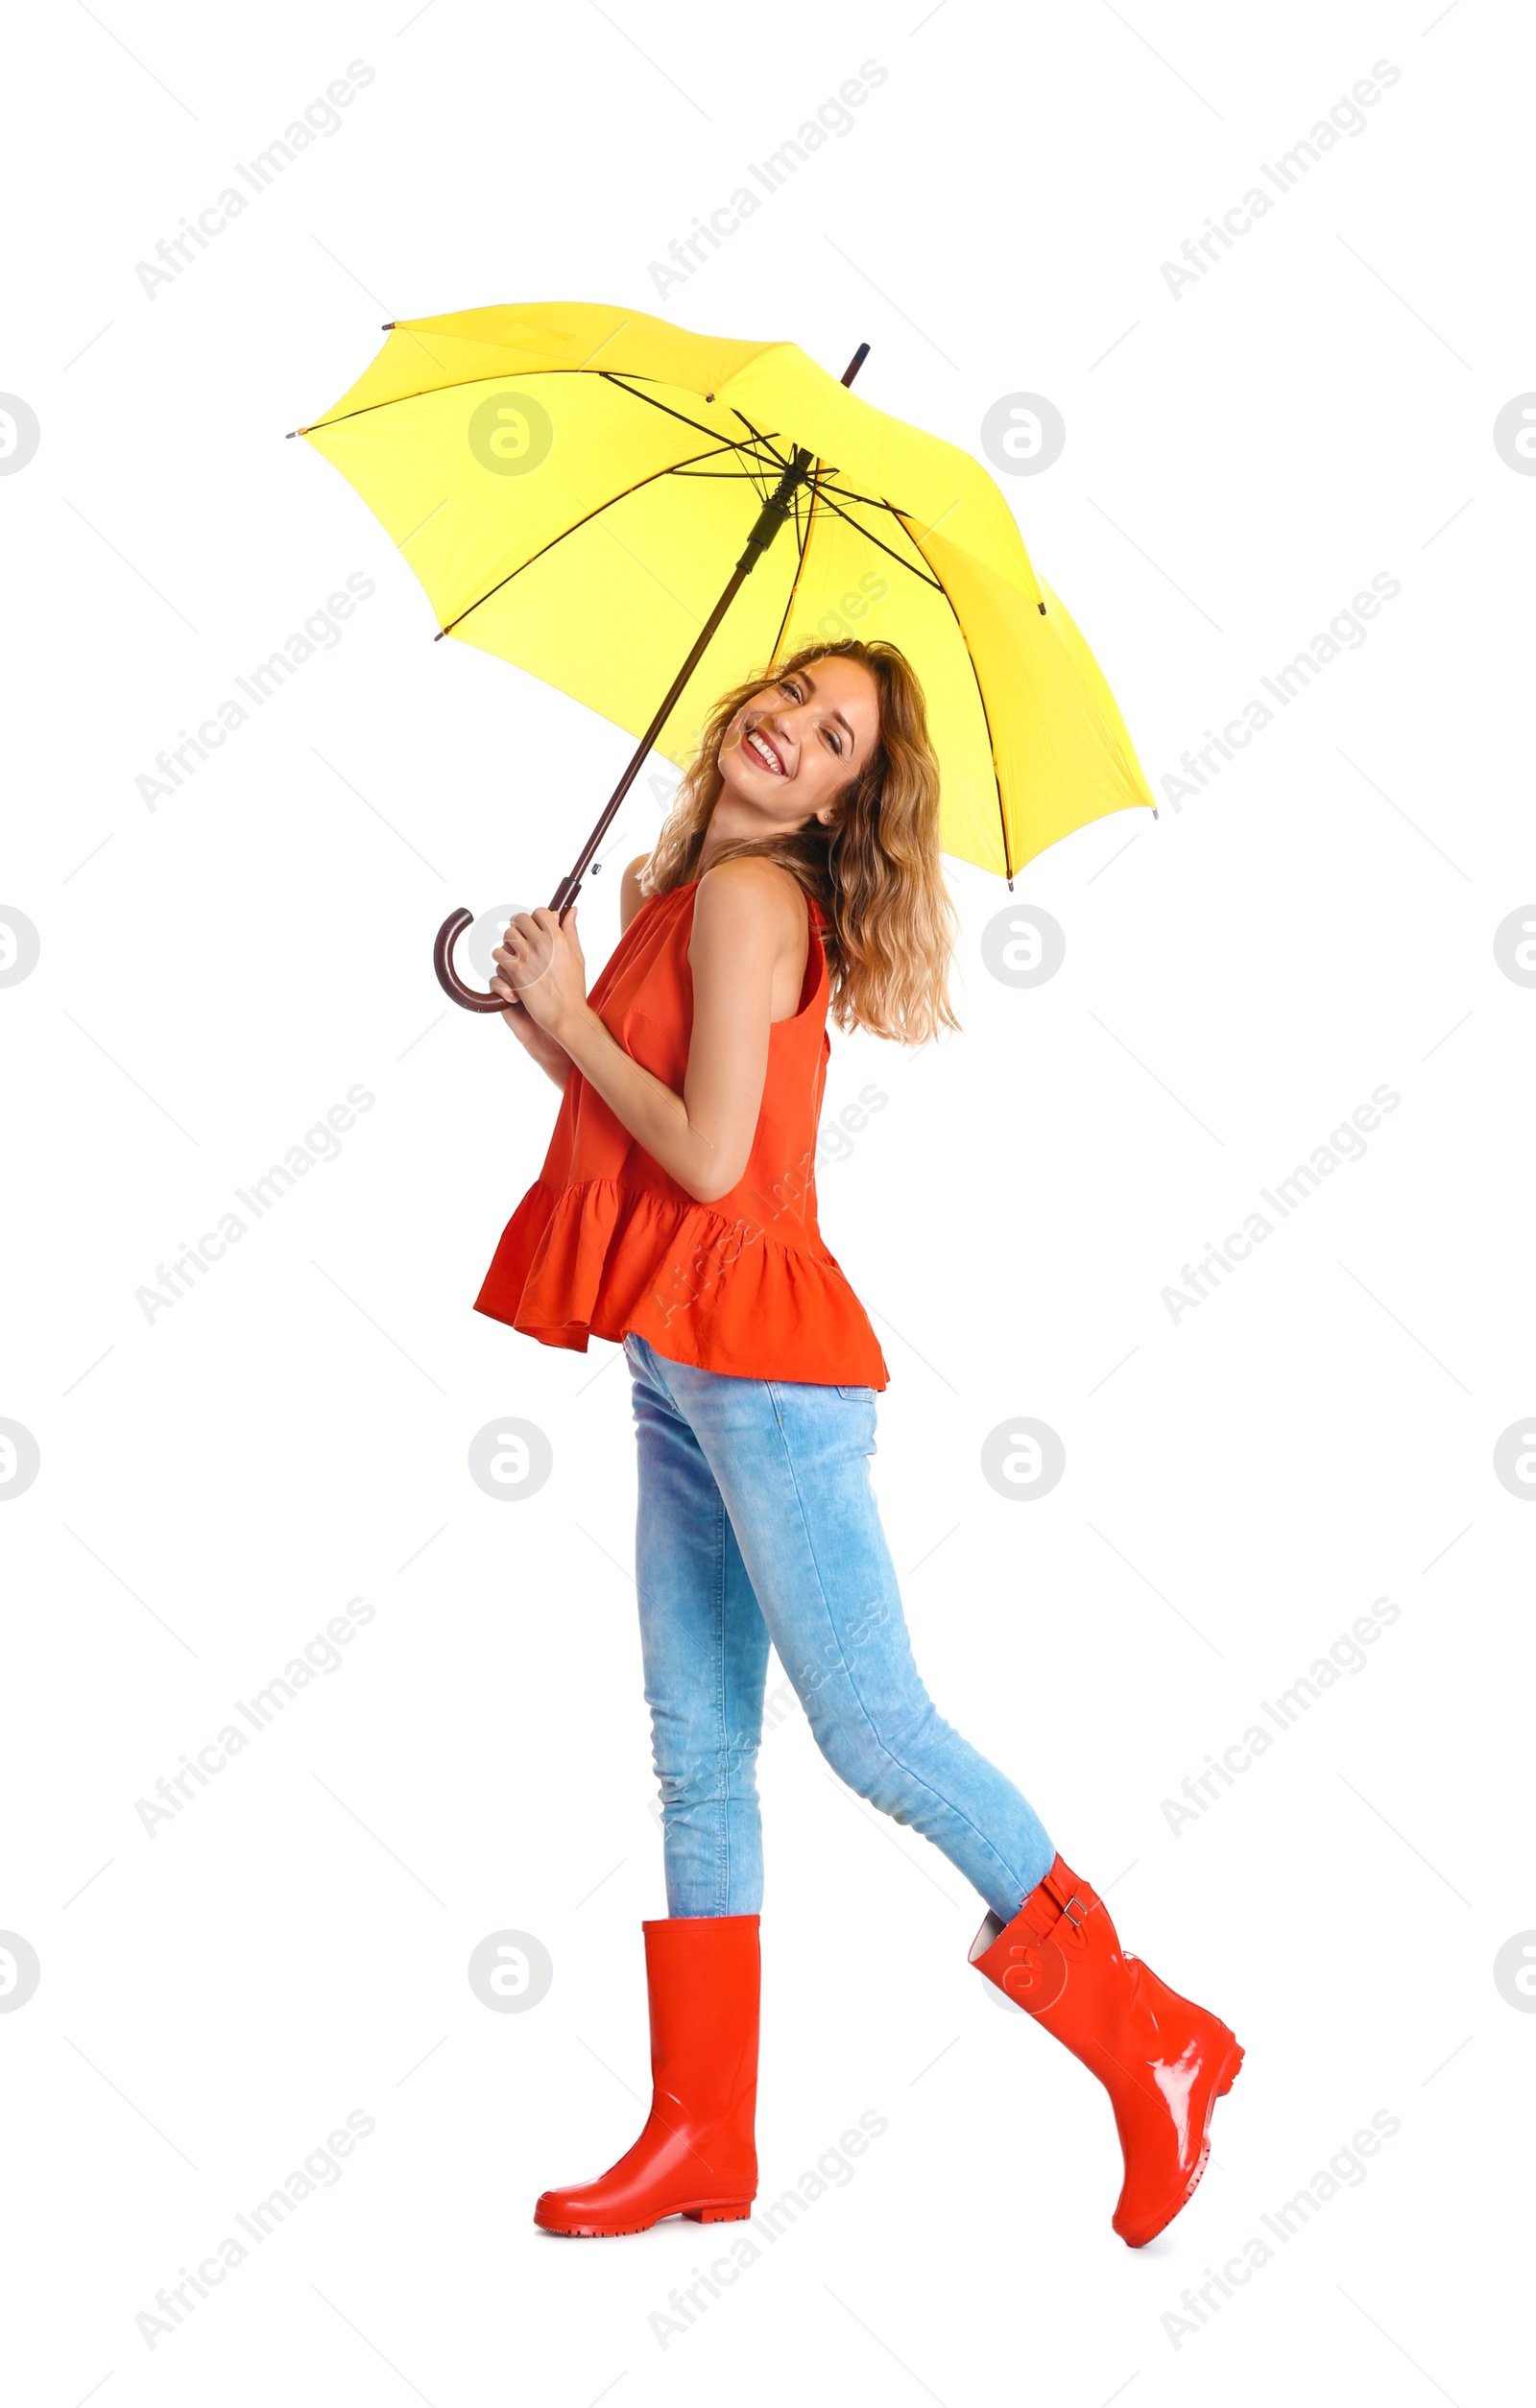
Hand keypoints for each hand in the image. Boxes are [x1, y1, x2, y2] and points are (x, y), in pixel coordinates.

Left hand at [491, 905, 587, 1040]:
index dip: (535, 919)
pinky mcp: (515, 971)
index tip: (536, 928)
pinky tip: (511, 966)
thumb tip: (571, 911)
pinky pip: (498, 954)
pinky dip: (502, 959)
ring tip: (517, 953)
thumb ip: (570, 930)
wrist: (565, 1014)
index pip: (540, 912)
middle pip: (520, 919)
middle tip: (523, 938)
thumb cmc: (573, 988)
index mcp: (558, 938)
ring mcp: (526, 957)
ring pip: (507, 935)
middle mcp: (541, 944)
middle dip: (520, 927)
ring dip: (510, 942)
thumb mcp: (577, 955)